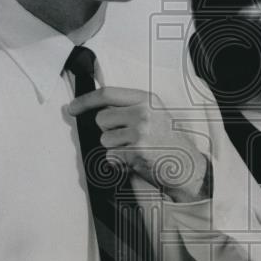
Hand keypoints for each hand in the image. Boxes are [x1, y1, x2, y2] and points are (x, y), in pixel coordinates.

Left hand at [68, 86, 209, 201]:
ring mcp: (140, 131)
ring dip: (114, 150)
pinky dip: (119, 163)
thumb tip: (96, 109)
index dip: (85, 100)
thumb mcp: (155, 115)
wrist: (188, 167)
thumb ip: (130, 108)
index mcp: (146, 99)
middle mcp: (143, 111)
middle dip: (108, 132)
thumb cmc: (169, 143)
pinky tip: (136, 162)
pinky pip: (111, 157)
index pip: (107, 93)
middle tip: (127, 140)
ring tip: (135, 152)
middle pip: (101, 119)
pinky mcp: (137, 151)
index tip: (71, 108)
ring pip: (104, 140)